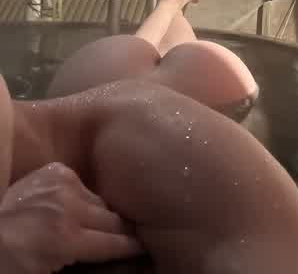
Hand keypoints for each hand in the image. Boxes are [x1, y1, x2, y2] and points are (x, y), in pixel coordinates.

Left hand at [0, 162, 142, 273]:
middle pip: (112, 219)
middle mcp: (68, 206)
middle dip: (122, 231)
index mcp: (66, 238)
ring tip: (97, 224)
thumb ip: (85, 260)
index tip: (145, 248)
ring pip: (99, 200)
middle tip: (130, 237)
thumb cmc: (15, 264)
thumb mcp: (51, 270)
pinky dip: (81, 196)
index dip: (132, 247)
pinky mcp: (54, 171)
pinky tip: (74, 206)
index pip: (114, 242)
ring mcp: (61, 184)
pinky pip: (82, 184)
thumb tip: (118, 258)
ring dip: (99, 213)